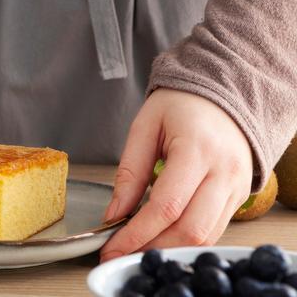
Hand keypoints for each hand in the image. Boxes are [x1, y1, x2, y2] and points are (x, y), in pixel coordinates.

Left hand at [100, 88, 252, 261]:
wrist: (222, 95)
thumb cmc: (180, 106)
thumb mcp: (144, 128)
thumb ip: (129, 172)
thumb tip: (114, 214)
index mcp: (198, 150)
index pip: (166, 206)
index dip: (136, 234)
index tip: (111, 248)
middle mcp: (224, 173)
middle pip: (190, 229)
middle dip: (152, 249)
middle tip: (120, 256)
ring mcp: (237, 187)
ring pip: (205, 236)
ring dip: (168, 249)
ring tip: (136, 251)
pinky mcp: (240, 196)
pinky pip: (214, 230)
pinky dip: (185, 240)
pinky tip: (160, 239)